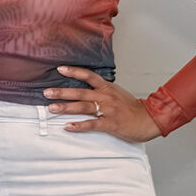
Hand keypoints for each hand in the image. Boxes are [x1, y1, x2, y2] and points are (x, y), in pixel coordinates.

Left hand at [43, 66, 161, 142]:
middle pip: (80, 92)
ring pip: (83, 107)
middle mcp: (105, 96)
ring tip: (52, 108)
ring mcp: (107, 110)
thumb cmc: (132, 107)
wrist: (149, 118)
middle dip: (61, 92)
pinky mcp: (110, 123)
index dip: (73, 72)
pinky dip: (79, 125)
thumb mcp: (116, 92)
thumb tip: (85, 87)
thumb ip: (101, 89)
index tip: (59, 69)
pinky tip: (68, 126)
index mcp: (106, 87)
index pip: (88, 75)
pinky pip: (92, 124)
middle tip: (46, 93)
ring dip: (66, 107)